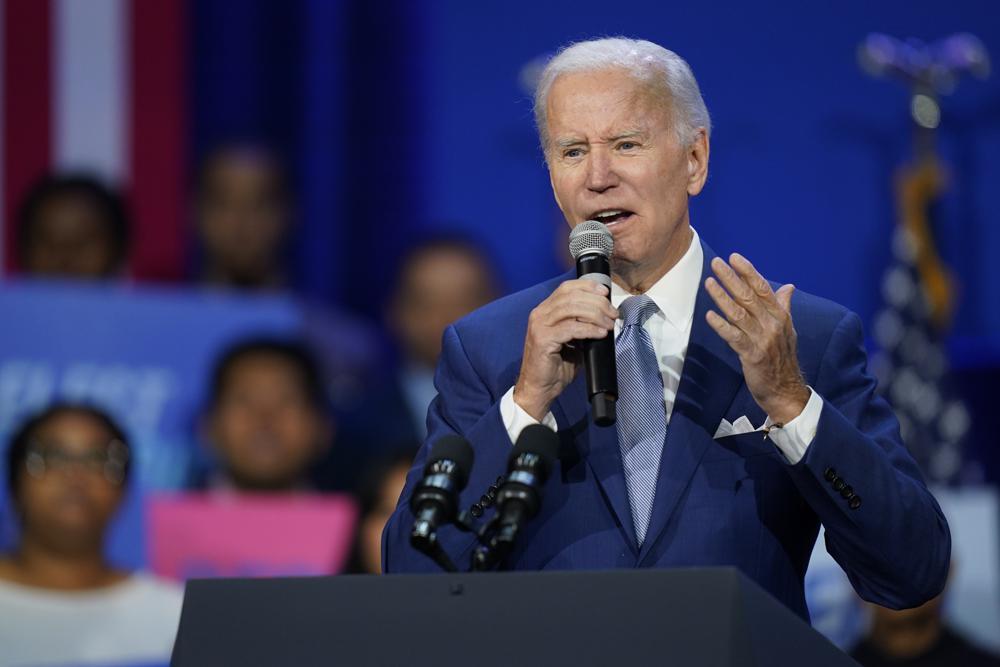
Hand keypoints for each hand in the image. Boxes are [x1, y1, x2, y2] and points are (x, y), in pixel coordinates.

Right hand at [514, 279, 617, 419]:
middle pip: (571, 296)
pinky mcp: (543, 339)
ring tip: (609, 324)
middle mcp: (540, 314)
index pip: (566, 288)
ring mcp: (539, 326)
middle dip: (597, 302)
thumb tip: (605, 315)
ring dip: (595, 314)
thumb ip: (581, 324)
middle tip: (612, 313)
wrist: (540, 388)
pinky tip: (600, 334)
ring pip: (571, 309)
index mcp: (545, 310)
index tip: (605, 292)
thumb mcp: (571, 339)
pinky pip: (571, 328)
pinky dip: (588, 329)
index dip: (587, 286)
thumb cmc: (556, 366)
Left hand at [705, 253, 809, 423]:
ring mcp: (762, 339)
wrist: (786, 389)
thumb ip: (783, 306)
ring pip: (739, 313)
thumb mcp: (787, 329)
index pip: (763, 288)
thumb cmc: (782, 358)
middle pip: (748, 296)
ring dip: (722, 297)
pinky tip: (709, 316)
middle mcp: (772, 324)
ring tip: (709, 283)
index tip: (734, 257)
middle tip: (716, 263)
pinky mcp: (752, 355)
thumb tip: (789, 286)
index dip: (748, 272)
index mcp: (780, 316)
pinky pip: (734, 337)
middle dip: (731, 278)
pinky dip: (721, 325)